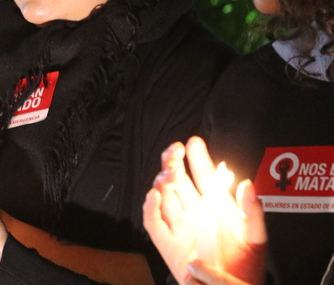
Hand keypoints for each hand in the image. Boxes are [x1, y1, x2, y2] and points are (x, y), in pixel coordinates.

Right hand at [143, 137, 265, 284]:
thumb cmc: (245, 263)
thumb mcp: (255, 235)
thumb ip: (252, 210)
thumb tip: (245, 182)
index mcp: (214, 203)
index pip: (203, 174)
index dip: (198, 158)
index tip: (193, 142)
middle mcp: (193, 210)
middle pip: (178, 179)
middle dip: (173, 162)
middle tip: (175, 151)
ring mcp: (179, 225)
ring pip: (164, 195)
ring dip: (163, 181)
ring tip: (170, 173)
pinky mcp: (167, 242)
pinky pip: (153, 221)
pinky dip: (150, 208)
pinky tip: (154, 195)